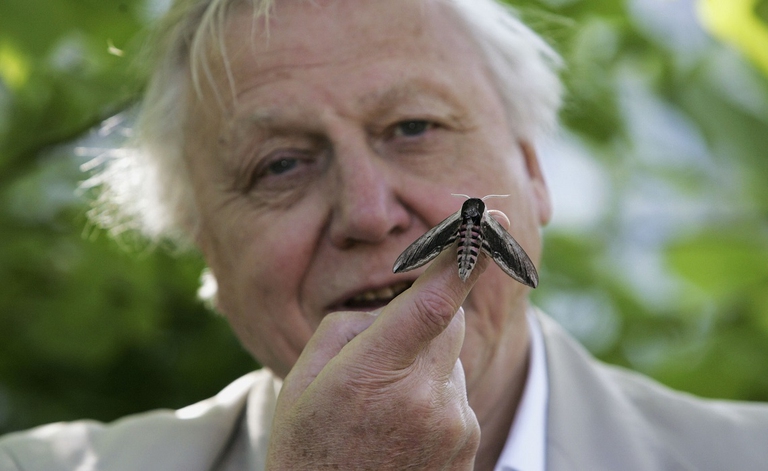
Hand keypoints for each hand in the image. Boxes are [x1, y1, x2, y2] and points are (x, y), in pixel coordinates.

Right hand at [265, 244, 490, 469]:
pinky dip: (433, 397)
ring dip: (424, 365)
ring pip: (449, 358)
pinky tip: (400, 429)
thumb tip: (395, 308)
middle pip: (448, 321)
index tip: (489, 221)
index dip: (464, 256)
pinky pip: (455, 393)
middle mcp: (424, 398)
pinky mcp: (468, 442)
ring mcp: (453, 425)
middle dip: (423, 320)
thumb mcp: (305, 378)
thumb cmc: (309, 447)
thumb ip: (353, 327)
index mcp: (374, 373)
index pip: (432, 302)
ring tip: (384, 410)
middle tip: (382, 355)